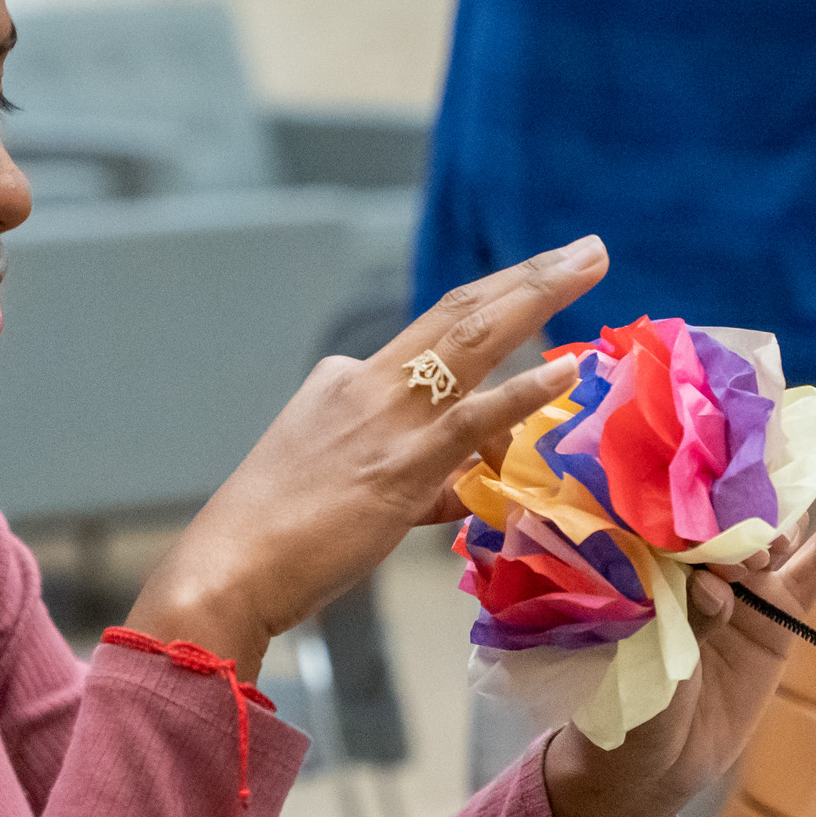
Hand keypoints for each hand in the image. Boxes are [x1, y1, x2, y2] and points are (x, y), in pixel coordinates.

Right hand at [125, 237, 610, 676]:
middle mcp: (368, 383)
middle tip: (586, 248)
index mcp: (347, 380)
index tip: (539, 281)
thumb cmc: (279, 539)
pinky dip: (523, 392)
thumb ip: (418, 476)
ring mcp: (386, 421)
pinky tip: (565, 370)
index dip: (495, 305)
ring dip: (536, 295)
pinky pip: (471, 421)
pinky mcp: (400, 467)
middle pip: (462, 312)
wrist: (228, 568)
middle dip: (529, 275)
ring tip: (587, 263)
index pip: (434, 337)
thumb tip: (465, 480)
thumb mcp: (346, 486)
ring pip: (473, 340)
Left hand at [542, 493, 815, 816]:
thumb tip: (711, 585)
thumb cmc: (632, 705)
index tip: (699, 530)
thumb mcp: (649, 662)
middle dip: (736, 525)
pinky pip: (812, 573)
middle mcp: (698, 565)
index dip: (693, 518)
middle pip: (728, 522)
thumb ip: (684, 619)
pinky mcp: (779, 613)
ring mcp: (742, 586)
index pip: (677, 520)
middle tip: (737, 553)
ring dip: (776, 530)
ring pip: (769, 540)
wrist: (660, 762)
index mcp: (652, 564)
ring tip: (770, 544)